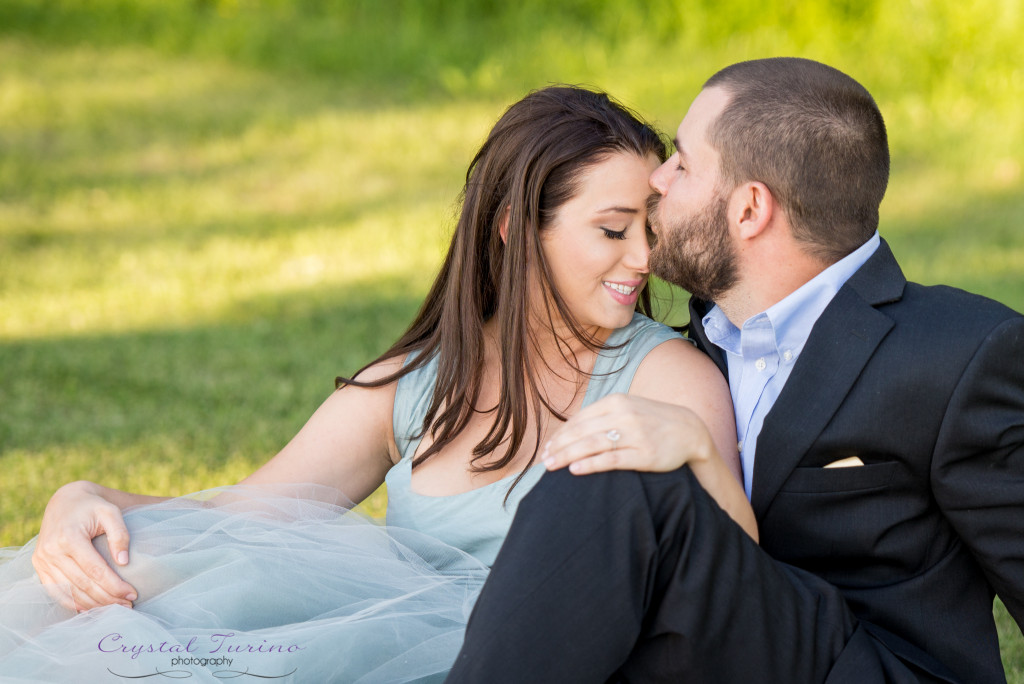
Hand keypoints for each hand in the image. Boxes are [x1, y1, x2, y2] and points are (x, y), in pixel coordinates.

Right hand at [31, 481, 137, 610]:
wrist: (65, 501)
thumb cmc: (92, 507)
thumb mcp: (111, 512)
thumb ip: (119, 534)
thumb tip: (124, 562)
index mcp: (68, 537)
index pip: (94, 570)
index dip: (114, 585)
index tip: (132, 594)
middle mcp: (51, 551)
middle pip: (82, 584)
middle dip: (107, 598)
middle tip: (128, 605)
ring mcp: (42, 560)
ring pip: (69, 591)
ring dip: (93, 604)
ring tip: (115, 608)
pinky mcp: (39, 566)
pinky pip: (56, 591)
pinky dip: (73, 603)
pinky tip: (92, 608)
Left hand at [542, 394, 715, 474]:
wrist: (690, 430)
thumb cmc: (653, 422)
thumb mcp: (628, 409)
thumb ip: (602, 416)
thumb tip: (571, 429)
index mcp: (616, 402)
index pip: (580, 419)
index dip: (561, 434)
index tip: (547, 448)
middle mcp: (624, 415)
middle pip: (582, 432)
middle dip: (560, 446)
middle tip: (543, 460)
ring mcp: (635, 434)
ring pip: (593, 444)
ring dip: (568, 455)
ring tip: (551, 466)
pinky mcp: (644, 454)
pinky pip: (612, 459)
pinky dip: (591, 464)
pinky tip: (575, 470)